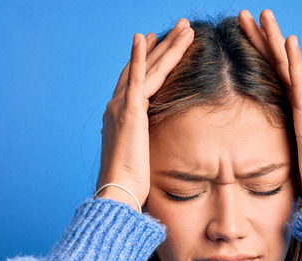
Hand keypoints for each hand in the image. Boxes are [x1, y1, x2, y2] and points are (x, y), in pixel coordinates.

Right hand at [97, 19, 194, 209]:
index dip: (148, 60)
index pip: (137, 81)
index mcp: (121, 117)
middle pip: (144, 68)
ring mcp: (121, 107)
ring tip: (183, 27)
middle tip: (179, 27)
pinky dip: (139, 56)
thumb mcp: (143, 159)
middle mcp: (117, 107)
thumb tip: (157, 151)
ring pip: (148, 68)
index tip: (156, 43)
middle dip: (163, 46)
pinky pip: (136, 78)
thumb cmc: (132, 185)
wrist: (119, 192)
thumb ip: (148, 146)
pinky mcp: (128, 112)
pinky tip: (144, 37)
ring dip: (166, 46)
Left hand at [239, 9, 301, 199]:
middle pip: (277, 59)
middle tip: (245, 14)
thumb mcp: (283, 148)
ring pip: (287, 62)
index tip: (241, 32)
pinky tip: (288, 41)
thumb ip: (270, 136)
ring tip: (263, 15)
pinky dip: (294, 59)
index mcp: (295, 104)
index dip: (257, 50)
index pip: (272, 70)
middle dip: (262, 35)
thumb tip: (247, 141)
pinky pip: (299, 80)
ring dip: (275, 36)